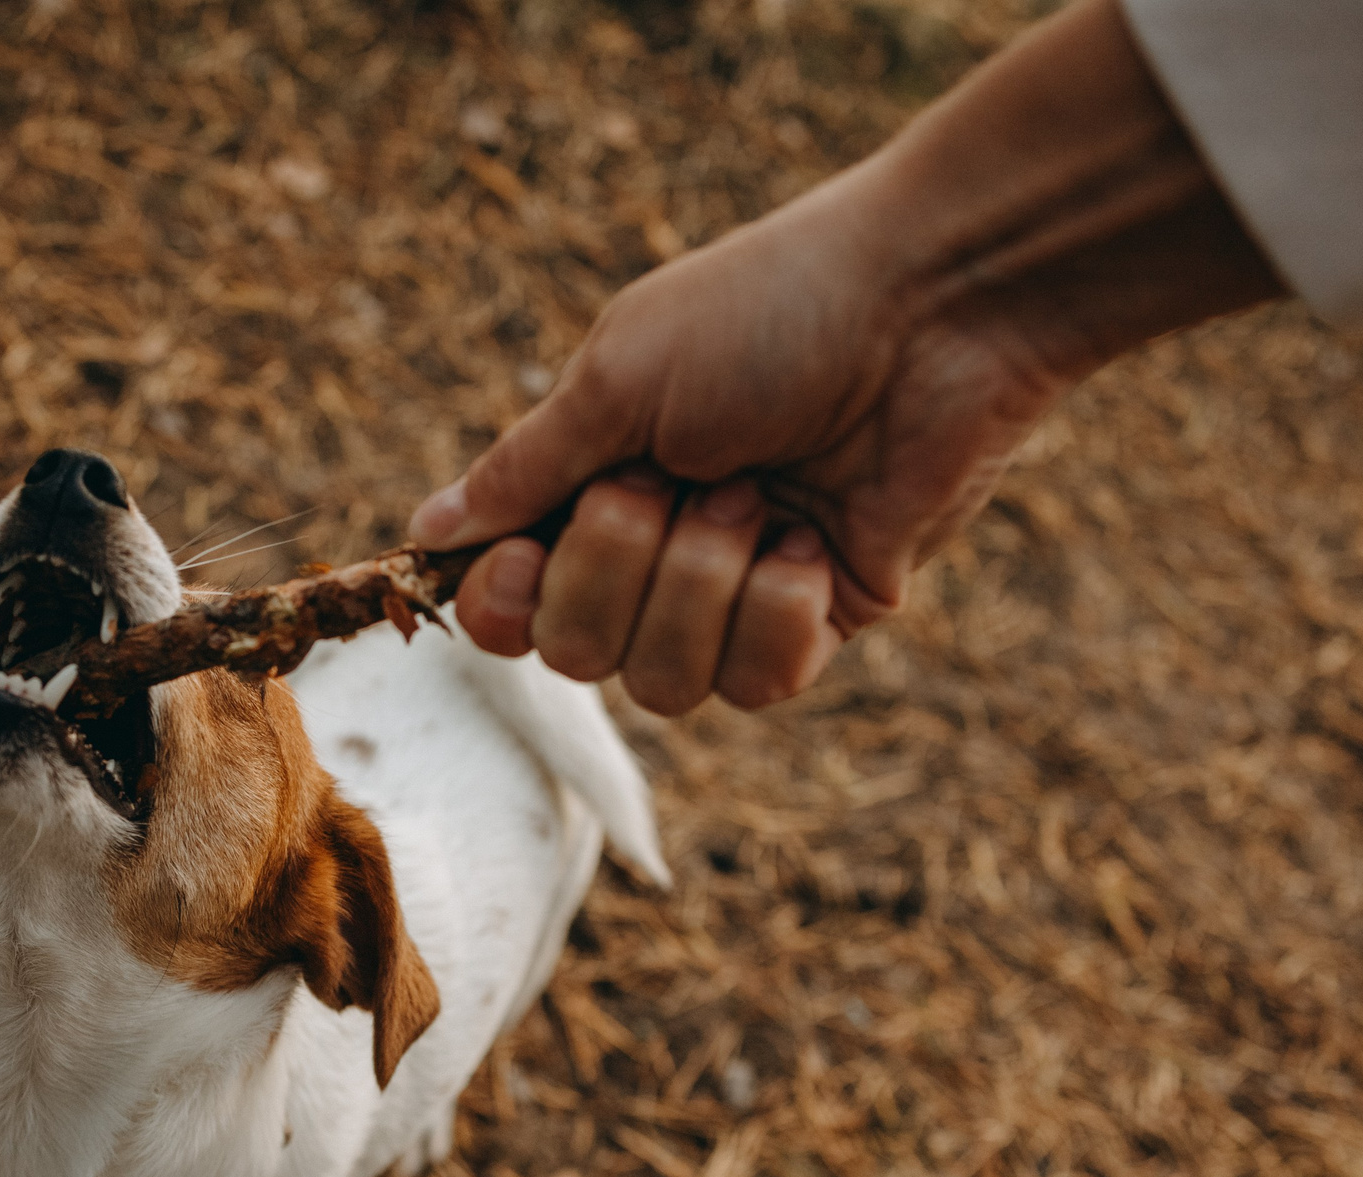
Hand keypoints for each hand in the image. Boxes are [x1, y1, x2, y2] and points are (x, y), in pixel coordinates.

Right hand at [410, 0, 1281, 715]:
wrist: (934, 307)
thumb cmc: (770, 313)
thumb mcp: (619, 380)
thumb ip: (524, 472)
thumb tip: (427, 534)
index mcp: (597, 480)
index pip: (515, 602)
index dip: (505, 604)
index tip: (524, 558)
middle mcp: (660, 547)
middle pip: (578, 655)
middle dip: (615, 573)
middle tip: (674, 482)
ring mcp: (741, 589)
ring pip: (665, 684)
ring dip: (700, 586)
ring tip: (760, 498)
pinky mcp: (826, 619)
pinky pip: (759, 683)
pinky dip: (777, 614)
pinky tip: (814, 544)